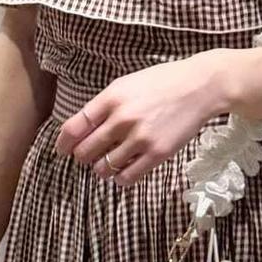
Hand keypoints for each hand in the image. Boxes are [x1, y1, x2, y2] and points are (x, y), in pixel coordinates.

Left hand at [53, 49, 232, 185]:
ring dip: (102, 169)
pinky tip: (124, 171)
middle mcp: (122, 119)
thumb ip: (104, 106)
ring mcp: (140, 138)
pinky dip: (120, 178)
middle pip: (86, 151)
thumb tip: (82, 130)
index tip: (62, 151)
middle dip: (83, 157)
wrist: (199, 87)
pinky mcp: (157, 153)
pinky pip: (127, 177)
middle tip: (89, 156)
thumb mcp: (126, 84)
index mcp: (111, 98)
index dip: (63, 144)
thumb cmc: (162, 83)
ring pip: (104, 168)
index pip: (74, 128)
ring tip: (109, 163)